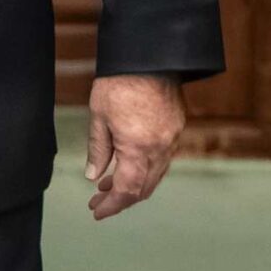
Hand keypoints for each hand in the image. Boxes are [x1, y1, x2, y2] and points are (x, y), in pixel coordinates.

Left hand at [85, 74, 183, 219]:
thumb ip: (98, 150)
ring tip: (107, 186)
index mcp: (138, 148)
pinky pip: (162, 161)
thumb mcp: (99, 117)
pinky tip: (128, 167)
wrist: (150, 59)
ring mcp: (171, 140)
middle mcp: (160, 149)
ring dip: (133, 186)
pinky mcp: (176, 130)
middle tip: (98, 202)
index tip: (97, 211)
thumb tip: (94, 177)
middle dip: (120, 199)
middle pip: (143, 188)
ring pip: (155, 176)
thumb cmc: (120, 83)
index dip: (111, 205)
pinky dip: (145, 170)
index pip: (126, 190)